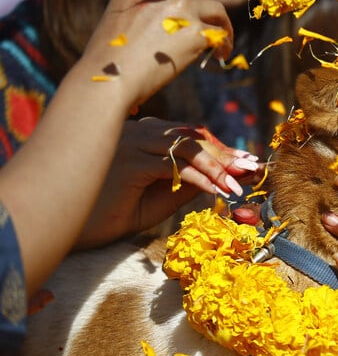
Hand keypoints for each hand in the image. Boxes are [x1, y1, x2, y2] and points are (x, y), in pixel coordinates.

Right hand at [75, 118, 260, 247]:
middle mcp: (135, 130)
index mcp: (140, 132)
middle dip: (225, 154)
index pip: (188, 134)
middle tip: (251, 168)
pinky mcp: (128, 161)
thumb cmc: (109, 213)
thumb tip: (224, 176)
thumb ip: (186, 182)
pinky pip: (174, 167)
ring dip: (217, 167)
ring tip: (238, 185)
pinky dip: (201, 179)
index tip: (246, 162)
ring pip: (186, 148)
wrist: (68, 226)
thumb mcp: (157, 197)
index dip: (220, 148)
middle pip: (192, 137)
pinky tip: (220, 191)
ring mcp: (130, 142)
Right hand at [77, 0, 232, 109]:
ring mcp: (181, 7)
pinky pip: (220, 33)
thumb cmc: (108, 59)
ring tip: (221, 44)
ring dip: (222, 25)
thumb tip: (173, 21)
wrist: (107, 79)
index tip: (187, 19)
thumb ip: (144, 10)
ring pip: (216, 9)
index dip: (184, 4)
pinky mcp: (196, 30)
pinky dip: (224, 43)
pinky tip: (221, 55)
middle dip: (205, 11)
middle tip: (210, 30)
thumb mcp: (119, 19)